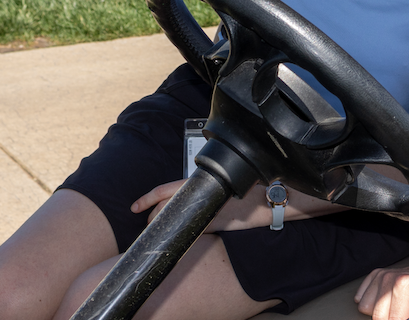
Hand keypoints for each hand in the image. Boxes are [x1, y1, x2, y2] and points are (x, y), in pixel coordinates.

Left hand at [133, 180, 267, 231]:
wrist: (262, 203)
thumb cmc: (243, 195)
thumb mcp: (218, 188)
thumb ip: (200, 191)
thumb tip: (184, 200)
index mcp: (198, 184)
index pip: (164, 190)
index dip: (146, 199)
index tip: (134, 207)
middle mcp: (198, 197)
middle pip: (163, 207)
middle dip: (152, 217)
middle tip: (150, 222)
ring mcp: (202, 213)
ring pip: (172, 219)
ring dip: (162, 226)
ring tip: (161, 230)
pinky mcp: (210, 226)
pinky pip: (186, 230)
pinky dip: (177, 232)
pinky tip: (177, 236)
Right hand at [355, 249, 408, 319]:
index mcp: (403, 284)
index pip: (392, 319)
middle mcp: (388, 277)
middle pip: (377, 315)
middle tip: (405, 315)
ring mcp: (381, 275)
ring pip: (365, 307)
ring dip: (379, 313)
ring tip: (396, 310)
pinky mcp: (375, 275)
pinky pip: (361, 297)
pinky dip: (371, 304)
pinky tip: (386, 303)